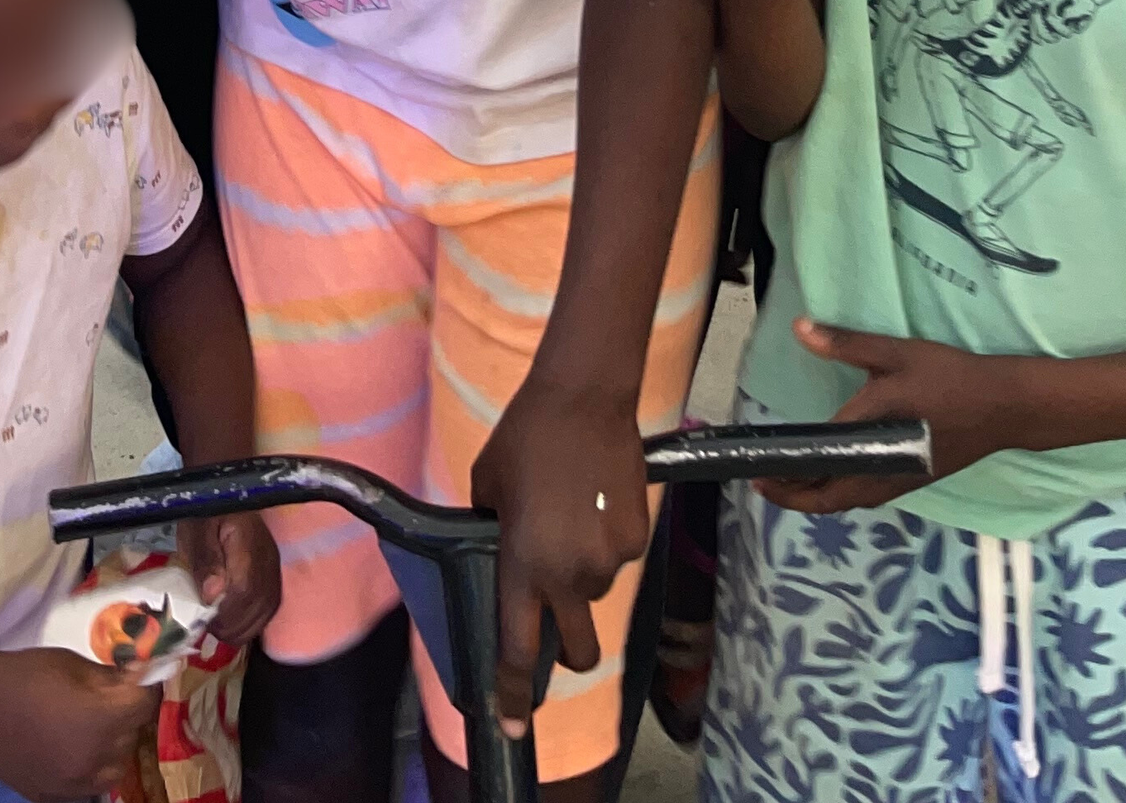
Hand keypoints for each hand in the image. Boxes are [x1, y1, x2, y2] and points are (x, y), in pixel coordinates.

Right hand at [0, 647, 153, 801]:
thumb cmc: (24, 676)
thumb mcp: (72, 664)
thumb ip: (109, 676)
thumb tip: (136, 675)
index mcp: (103, 718)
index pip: (145, 704)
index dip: (146, 686)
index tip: (140, 675)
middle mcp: (96, 757)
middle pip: (132, 736)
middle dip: (127, 714)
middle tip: (113, 696)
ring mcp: (76, 783)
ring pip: (115, 767)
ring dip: (113, 745)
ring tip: (94, 726)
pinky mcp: (55, 796)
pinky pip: (88, 784)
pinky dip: (89, 766)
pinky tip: (71, 746)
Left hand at [177, 511, 282, 645]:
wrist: (223, 497)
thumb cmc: (206, 514)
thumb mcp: (196, 530)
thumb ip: (205, 559)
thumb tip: (212, 595)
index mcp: (248, 544)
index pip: (244, 590)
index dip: (225, 613)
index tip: (204, 619)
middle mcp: (268, 560)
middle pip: (258, 607)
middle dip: (231, 626)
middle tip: (207, 626)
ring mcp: (274, 570)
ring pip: (266, 612)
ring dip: (241, 628)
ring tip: (218, 626)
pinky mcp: (273, 577)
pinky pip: (269, 609)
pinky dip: (251, 623)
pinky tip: (233, 621)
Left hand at [471, 375, 649, 736]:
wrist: (583, 398)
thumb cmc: (524, 437)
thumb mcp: (488, 486)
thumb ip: (492, 531)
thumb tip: (501, 553)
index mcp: (524, 565)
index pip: (518, 647)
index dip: (512, 694)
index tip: (511, 726)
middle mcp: (569, 574)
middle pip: (577, 649)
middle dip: (568, 650)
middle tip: (557, 619)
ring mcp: (609, 559)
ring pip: (596, 592)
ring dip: (583, 573)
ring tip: (572, 516)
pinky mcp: (638, 538)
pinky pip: (619, 557)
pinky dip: (607, 541)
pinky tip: (597, 499)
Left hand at [756, 322, 1028, 507]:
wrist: (1003, 407)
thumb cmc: (948, 377)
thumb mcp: (895, 353)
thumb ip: (845, 343)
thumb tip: (800, 329)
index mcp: (872, 438)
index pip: (820, 467)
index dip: (786, 477)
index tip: (755, 472)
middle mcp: (884, 470)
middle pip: (831, 499)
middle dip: (795, 496)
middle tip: (763, 481)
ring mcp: (901, 481)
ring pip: (850, 500)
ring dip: (818, 495)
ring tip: (789, 476)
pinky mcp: (912, 479)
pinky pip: (867, 494)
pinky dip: (842, 490)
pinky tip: (833, 470)